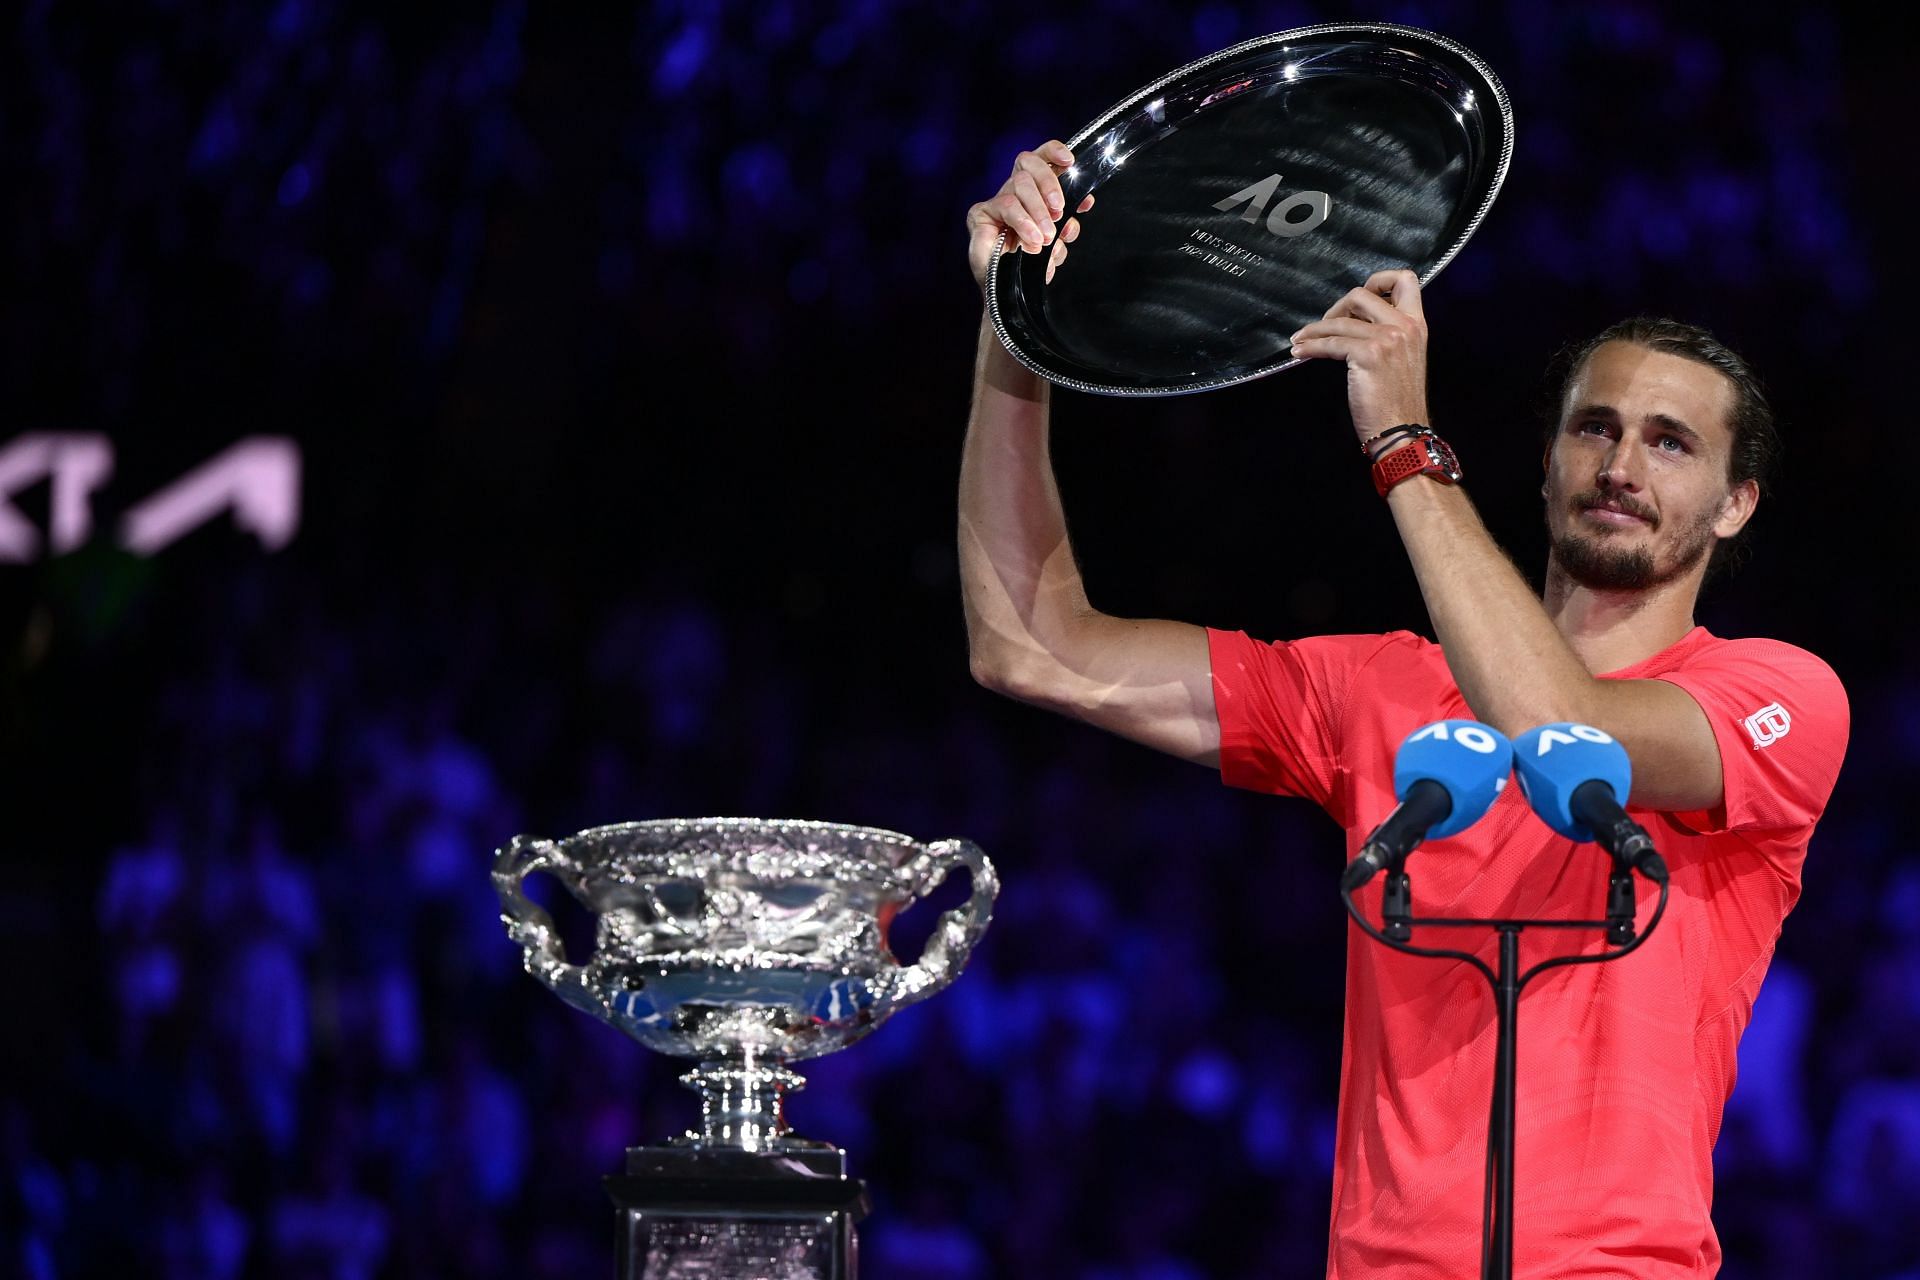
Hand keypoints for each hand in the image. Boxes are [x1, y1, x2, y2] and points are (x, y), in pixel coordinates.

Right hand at [965, 141, 1095, 294]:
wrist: (1009, 293)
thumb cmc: (1031, 265)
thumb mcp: (1057, 241)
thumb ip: (1068, 222)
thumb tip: (1084, 203)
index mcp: (1034, 192)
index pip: (1041, 159)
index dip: (1053, 153)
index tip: (1069, 161)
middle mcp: (1014, 192)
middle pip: (1029, 165)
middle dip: (1050, 185)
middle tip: (1058, 212)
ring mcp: (997, 201)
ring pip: (1020, 184)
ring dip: (1038, 211)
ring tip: (1045, 238)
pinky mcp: (980, 213)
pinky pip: (1006, 205)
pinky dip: (1023, 222)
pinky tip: (1031, 241)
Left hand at [1289, 268, 1431, 446]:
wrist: (1401, 431)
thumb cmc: (1397, 402)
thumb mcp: (1403, 358)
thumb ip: (1389, 334)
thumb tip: (1356, 321)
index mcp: (1417, 324)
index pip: (1405, 279)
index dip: (1378, 280)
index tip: (1356, 301)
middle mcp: (1405, 326)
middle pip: (1362, 293)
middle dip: (1336, 307)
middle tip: (1324, 326)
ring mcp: (1388, 338)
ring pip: (1340, 319)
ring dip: (1314, 329)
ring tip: (1300, 340)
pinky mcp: (1369, 354)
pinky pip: (1331, 342)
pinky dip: (1310, 346)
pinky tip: (1300, 352)